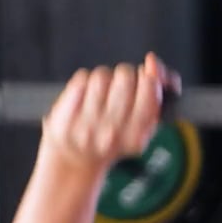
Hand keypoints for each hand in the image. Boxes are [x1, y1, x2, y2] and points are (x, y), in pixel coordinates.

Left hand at [40, 54, 174, 173]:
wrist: (74, 161)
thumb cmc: (114, 137)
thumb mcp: (143, 125)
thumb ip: (156, 92)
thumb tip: (153, 61)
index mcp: (136, 137)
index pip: (150, 89)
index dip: (149, 76)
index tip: (144, 79)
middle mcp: (111, 133)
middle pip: (125, 76)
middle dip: (125, 75)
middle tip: (120, 88)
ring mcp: (85, 125)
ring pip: (102, 75)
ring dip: (104, 79)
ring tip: (101, 94)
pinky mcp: (64, 115)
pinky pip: (82, 79)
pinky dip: (85, 82)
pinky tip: (85, 97)